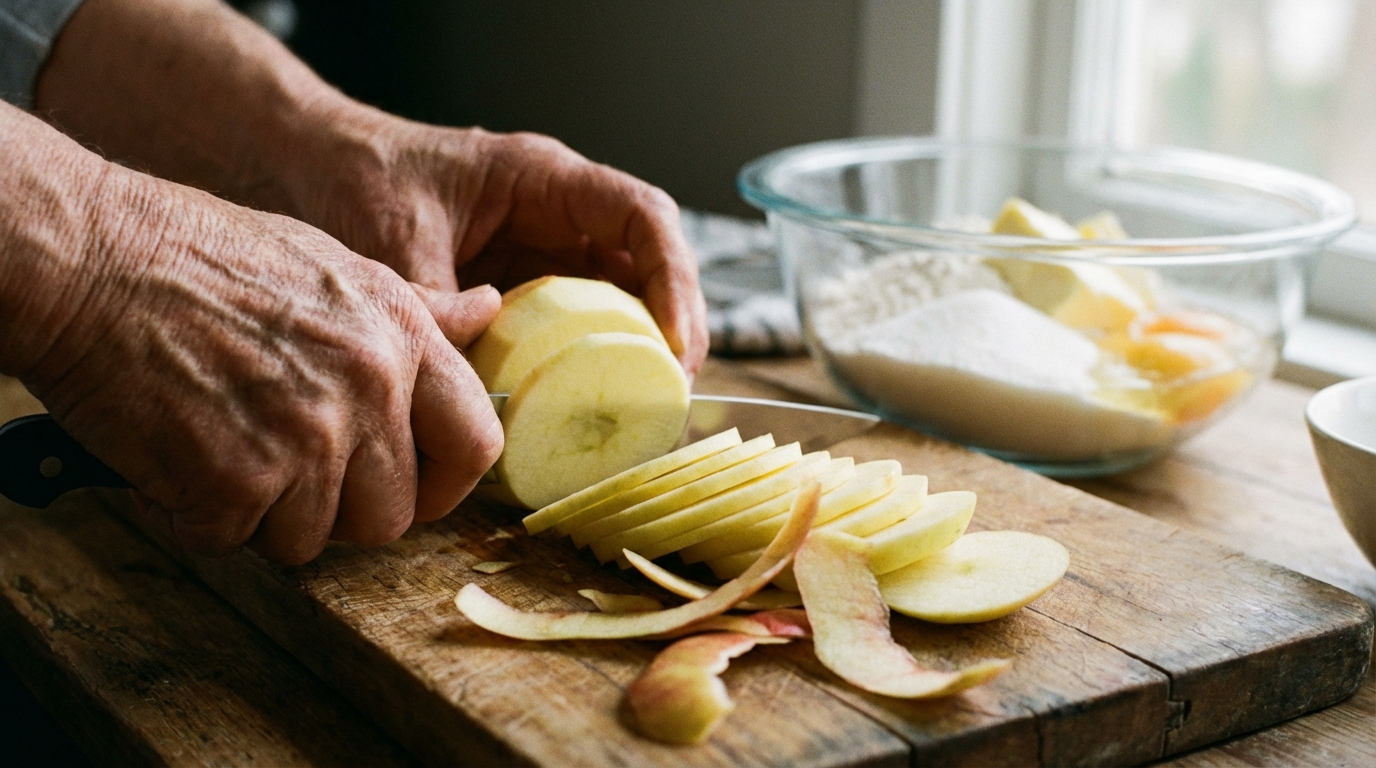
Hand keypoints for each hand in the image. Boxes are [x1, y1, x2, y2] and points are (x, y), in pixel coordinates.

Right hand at [20, 165, 502, 564]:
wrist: (92, 257)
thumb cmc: (202, 255)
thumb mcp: (334, 262)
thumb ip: (417, 309)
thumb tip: (488, 308)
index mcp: (402, 335)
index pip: (476, 444)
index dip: (446, 483)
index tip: (412, 488)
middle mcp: (370, 389)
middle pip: (391, 515)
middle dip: (339, 509)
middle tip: (285, 468)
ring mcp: (306, 439)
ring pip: (312, 538)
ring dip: (264, 513)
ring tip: (222, 444)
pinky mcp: (235, 481)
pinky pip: (233, 540)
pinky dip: (197, 515)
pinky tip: (176, 455)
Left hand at [281, 110, 709, 375]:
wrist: (308, 167)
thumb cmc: (356, 178)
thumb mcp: (396, 244)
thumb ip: (439, 310)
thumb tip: (472, 390)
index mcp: (542, 180)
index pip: (641, 216)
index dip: (672, 278)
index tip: (672, 343)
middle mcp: (557, 215)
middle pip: (647, 265)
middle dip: (669, 329)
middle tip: (668, 394)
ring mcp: (542, 253)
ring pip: (618, 301)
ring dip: (634, 352)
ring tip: (641, 411)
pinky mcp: (520, 290)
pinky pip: (571, 328)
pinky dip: (583, 366)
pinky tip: (580, 410)